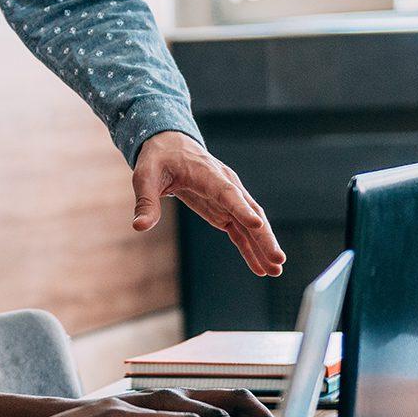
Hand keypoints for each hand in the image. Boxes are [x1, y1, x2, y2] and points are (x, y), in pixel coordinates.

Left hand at [131, 132, 283, 276]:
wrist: (169, 145)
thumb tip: (139, 226)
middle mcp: (225, 185)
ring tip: (276, 270)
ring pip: (251, 224)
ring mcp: (228, 199)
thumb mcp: (145, 176)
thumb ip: (146, 201)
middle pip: (250, 212)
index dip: (242, 209)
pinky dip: (250, 248)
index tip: (257, 225)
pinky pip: (240, 231)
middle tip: (278, 259)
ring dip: (263, 246)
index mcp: (208, 174)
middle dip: (264, 236)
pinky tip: (260, 268)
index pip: (228, 193)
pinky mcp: (223, 210)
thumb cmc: (158, 159)